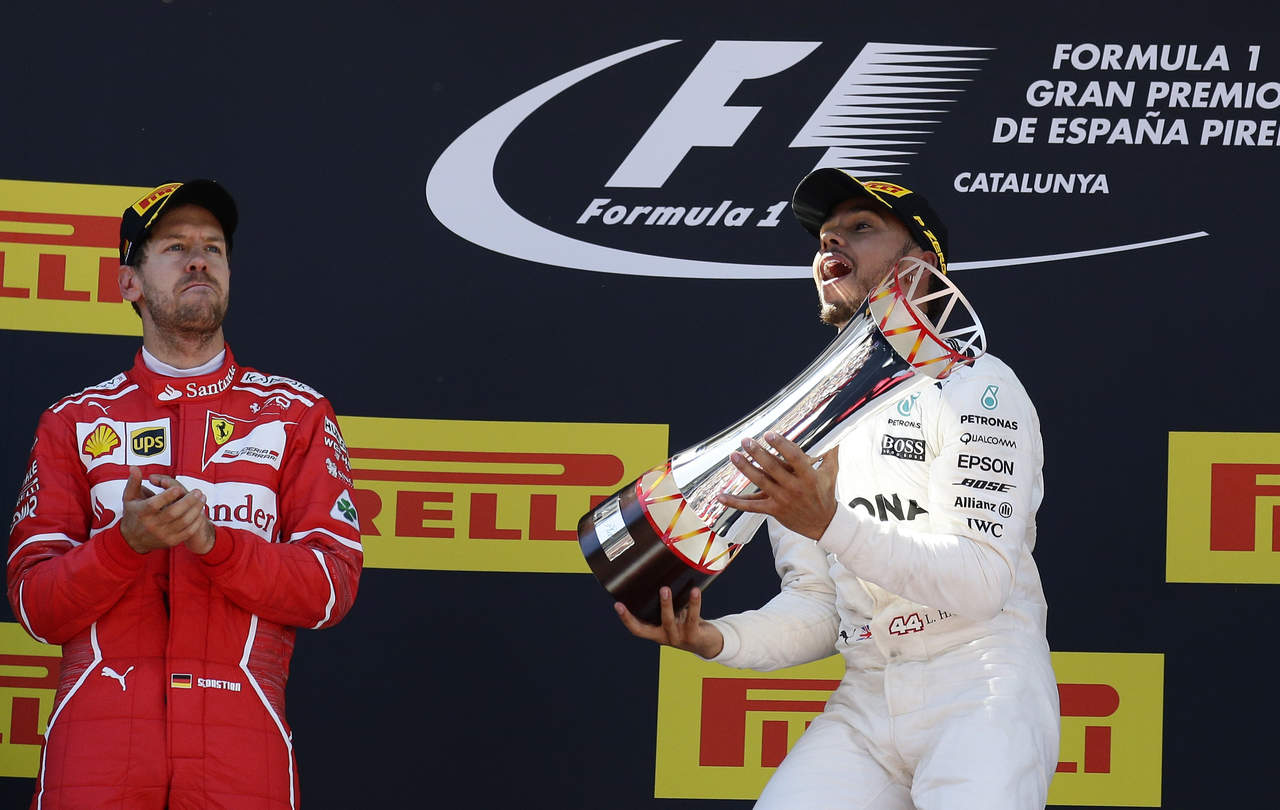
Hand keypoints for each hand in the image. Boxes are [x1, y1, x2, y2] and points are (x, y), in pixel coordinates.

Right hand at [120, 467, 215, 554]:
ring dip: (196, 509)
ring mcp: (162, 534)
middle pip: (173, 512)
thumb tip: (134, 467)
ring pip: (183, 522)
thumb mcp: (129, 498)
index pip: (154, 504)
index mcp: (141, 512)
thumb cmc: (134, 514)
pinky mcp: (171, 541)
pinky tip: (201, 511)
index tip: (178, 488)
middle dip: (188, 501)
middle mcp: (152, 525)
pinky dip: (196, 521)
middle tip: (198, 491)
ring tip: (202, 498)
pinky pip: (188, 531)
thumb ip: (134, 482)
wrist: (133, 540)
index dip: (167, 496)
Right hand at [614, 586, 723, 658]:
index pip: (637, 629)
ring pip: (669, 620)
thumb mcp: (675, 616)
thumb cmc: (688, 624)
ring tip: (665, 589)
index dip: (626, 619)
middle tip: (649, 591)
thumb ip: (668, 604)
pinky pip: (692, 618)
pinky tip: (694, 591)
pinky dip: (694, 603)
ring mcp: (678, 639)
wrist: (709, 644)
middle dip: (646, 609)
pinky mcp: (693, 637)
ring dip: (666, 604)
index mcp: (657, 634)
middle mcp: (665, 638)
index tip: (617, 605)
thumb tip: (662, 578)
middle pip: (650, 627)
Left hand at [716, 431, 839, 540]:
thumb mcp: (831, 472)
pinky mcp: (773, 511)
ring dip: (745, 468)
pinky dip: (735, 502)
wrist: (824, 524)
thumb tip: (835, 429)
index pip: (794, 457)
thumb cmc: (825, 494)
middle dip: (758, 453)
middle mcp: (794, 487)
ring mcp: (782, 500)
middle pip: (773, 468)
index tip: (770, 434)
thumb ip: (830, 451)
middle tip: (746, 440)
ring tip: (734, 455)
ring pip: (760, 482)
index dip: (781, 445)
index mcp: (809, 476)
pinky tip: (721, 496)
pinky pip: (751, 506)